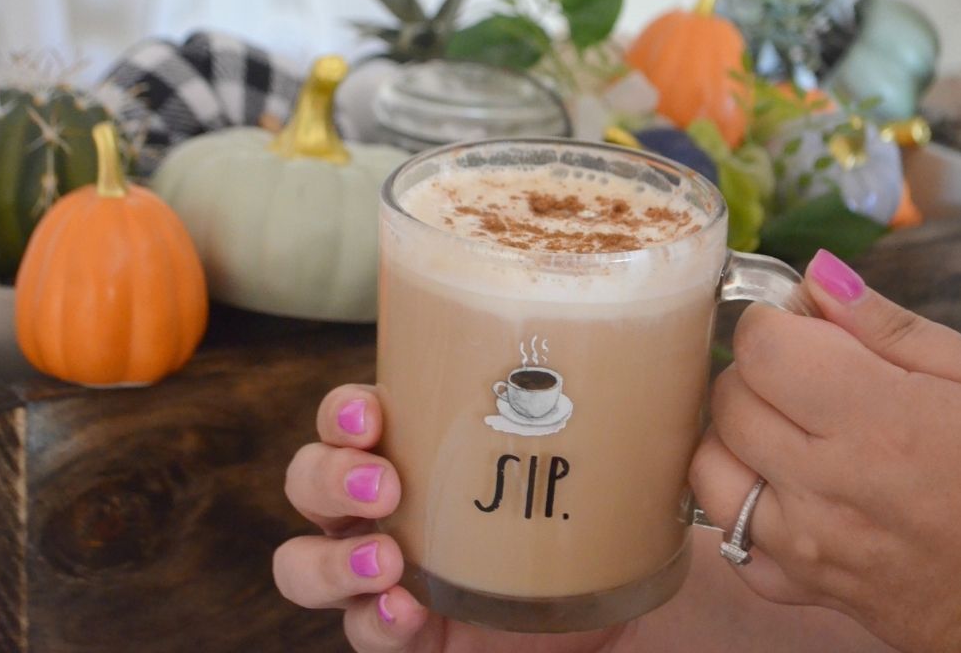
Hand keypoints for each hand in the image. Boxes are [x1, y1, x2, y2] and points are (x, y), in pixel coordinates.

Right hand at [272, 384, 626, 651]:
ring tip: (388, 557)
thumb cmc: (591, 519)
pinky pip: (357, 632)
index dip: (343, 412)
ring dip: (332, 555)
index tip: (375, 412)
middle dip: (329, 476)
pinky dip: (371, 621)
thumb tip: (658, 338)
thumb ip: (604, 405)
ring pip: (303, 560)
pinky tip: (409, 615)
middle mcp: (389, 505)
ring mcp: (385, 575)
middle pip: (309, 480)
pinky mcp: (402, 636)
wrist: (613, 611)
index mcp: (423, 446)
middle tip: (383, 484)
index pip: (350, 417)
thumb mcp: (597, 459)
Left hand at [691, 250, 960, 652]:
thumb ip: (886, 325)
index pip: (760, 347)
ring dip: (735, 436)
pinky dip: (742, 508)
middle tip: (806, 376)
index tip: (803, 327)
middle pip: (728, 400)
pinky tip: (786, 490)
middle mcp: (827, 485)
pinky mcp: (803, 590)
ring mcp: (806, 545)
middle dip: (755, 372)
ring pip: (709, 468)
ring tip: (788, 431)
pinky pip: (729, 542)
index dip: (773, 323)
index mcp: (878, 420)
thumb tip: (814, 276)